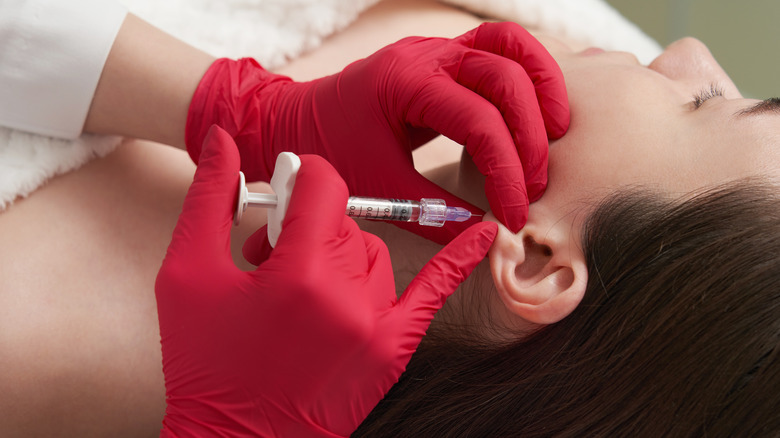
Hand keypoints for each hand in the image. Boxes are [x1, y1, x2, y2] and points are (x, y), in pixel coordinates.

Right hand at [156, 125, 497, 436]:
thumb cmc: (203, 362)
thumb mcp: (188, 273)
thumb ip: (209, 197)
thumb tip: (223, 136)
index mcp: (297, 274)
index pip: (323, 186)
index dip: (301, 176)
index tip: (287, 184)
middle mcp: (347, 297)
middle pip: (345, 221)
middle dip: (308, 225)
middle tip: (272, 254)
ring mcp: (376, 325)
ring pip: (374, 253)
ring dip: (341, 256)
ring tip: (301, 288)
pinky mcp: (392, 349)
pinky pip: (433, 292)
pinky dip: (456, 259)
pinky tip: (485, 231)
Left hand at [185, 22, 567, 243]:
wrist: (291, 119)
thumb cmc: (327, 149)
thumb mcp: (376, 187)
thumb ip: (432, 213)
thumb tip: (483, 236)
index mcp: (404, 84)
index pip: (479, 122)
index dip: (506, 173)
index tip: (513, 215)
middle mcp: (426, 56)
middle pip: (506, 77)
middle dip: (530, 137)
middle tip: (533, 187)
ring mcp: (436, 50)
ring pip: (512, 47)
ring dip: (543, 89)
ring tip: (555, 136)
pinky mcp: (443, 58)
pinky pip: (499, 50)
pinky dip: (526, 77)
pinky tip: (533, 115)